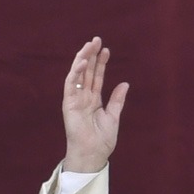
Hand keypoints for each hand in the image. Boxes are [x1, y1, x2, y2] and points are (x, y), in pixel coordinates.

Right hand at [62, 37, 129, 172]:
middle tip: (96, 40)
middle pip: (87, 72)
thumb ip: (117, 99)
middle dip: (91, 55)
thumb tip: (125, 83)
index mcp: (94, 100)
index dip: (101, 63)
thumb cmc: (102, 139)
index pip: (97, 77)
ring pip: (77, 74)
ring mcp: (75, 99)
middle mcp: (83, 97)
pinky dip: (75, 72)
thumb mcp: (113, 116)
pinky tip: (81, 62)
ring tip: (89, 45)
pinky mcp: (68, 103)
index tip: (106, 50)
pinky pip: (70, 84)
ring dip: (82, 59)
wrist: (93, 153)